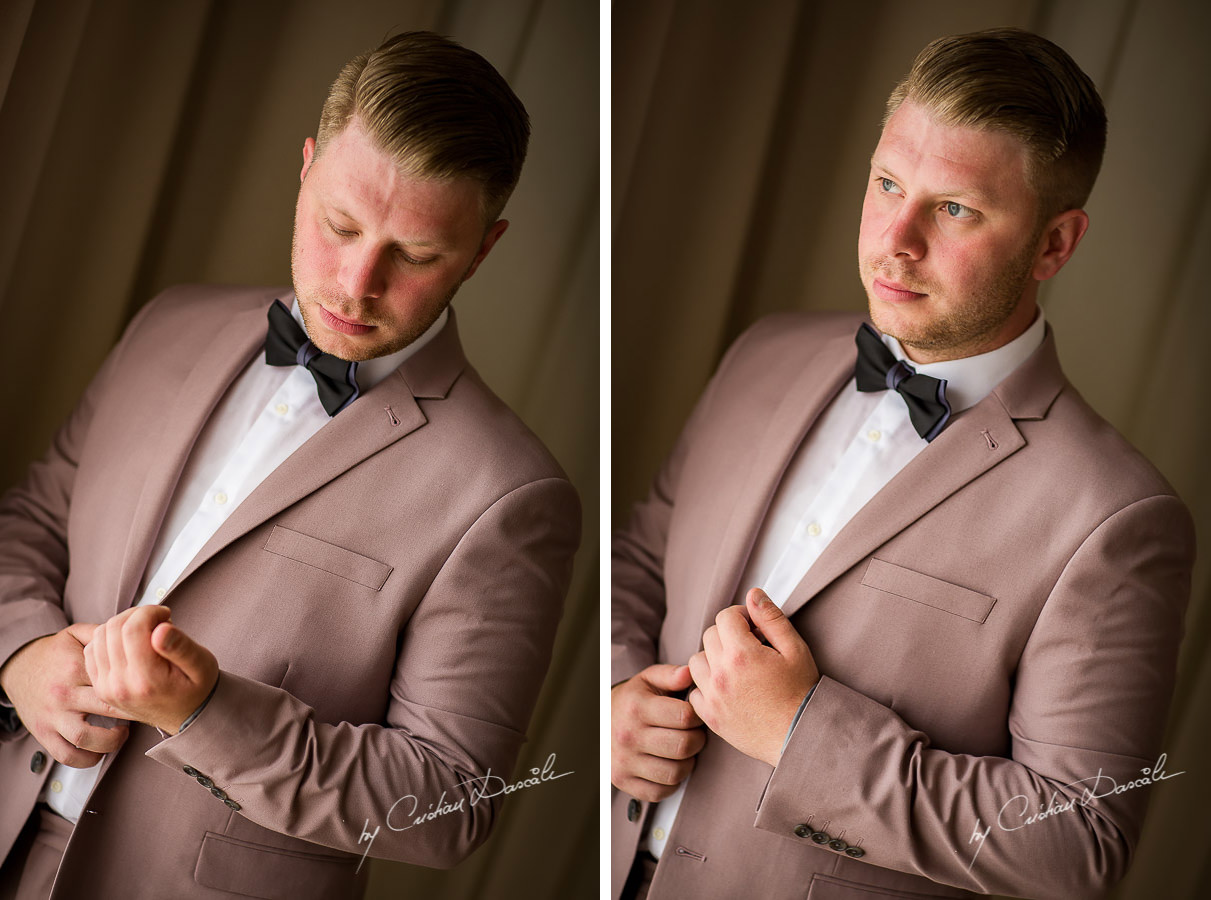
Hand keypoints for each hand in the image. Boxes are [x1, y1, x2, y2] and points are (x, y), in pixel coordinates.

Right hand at [0, 625, 128, 766]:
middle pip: (107, 708)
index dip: (137, 684)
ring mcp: (53, 717)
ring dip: (111, 741)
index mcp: (74, 667)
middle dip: (132, 712)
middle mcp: (64, 694)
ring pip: (86, 738)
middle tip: (142, 711)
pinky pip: (67, 755)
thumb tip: (134, 632)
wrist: (17, 668)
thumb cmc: (52, 653)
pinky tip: (100, 750)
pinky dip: (87, 759)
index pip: (115, 678)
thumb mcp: (76, 634)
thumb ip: (104, 633)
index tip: (148, 687)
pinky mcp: (44, 734)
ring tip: (122, 732)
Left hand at [83, 606, 217, 734]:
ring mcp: (106, 688)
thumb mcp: (202, 665)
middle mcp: (120, 685)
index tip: (166, 615)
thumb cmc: (196, 688)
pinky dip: (108, 638)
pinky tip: (129, 642)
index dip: (149, 612)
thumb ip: (181, 647)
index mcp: (146, 680)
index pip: (132, 628)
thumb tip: (160, 629)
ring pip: (100, 635)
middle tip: (157, 621)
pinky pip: (92, 649)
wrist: (186, 717)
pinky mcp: (100, 687)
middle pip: (113, 629)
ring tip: (144, 631)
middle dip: (136, 615)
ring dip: (122, 624)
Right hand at [611, 663, 706, 801]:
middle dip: (698, 740)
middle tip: (694, 734)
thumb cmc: (631, 701)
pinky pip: (660, 791)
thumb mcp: (647, 681)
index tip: (695, 716)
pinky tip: (669, 767)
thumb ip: (671, 675)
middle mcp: (628, 735)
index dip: (698, 716)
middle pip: (683, 746)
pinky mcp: (623, 781)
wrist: (598, 722)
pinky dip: (672, 783)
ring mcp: (624, 761)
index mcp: (637, 707)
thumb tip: (690, 673)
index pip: (685, 716)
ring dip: (688, 763)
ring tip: (683, 751)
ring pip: (675, 772)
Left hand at [688, 588, 818, 766]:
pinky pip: (694, 691)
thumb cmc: (802, 693)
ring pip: (696, 661)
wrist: (800, 736)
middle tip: (750, 648)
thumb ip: (771, 618)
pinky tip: (726, 690)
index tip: (754, 628)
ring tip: (736, 668)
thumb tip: (753, 595)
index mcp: (742, 654)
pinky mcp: (710, 716)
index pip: (725, 616)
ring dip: (713, 659)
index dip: (741, 616)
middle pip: (710, 635)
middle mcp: (721, 674)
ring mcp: (712, 696)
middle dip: (728, 635)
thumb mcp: (795, 650)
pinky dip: (705, 687)